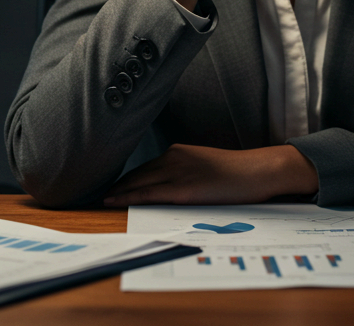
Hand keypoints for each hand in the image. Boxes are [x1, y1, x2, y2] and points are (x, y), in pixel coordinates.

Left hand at [102, 144, 318, 205]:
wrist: (256, 171)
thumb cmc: (236, 173)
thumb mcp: (204, 166)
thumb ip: (184, 171)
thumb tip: (167, 186)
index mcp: (178, 151)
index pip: (144, 166)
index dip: (125, 178)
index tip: (110, 185)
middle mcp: (173, 157)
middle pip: (136, 173)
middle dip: (116, 184)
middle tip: (97, 194)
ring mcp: (177, 172)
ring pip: (137, 182)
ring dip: (117, 191)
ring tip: (100, 200)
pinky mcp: (182, 189)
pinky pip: (148, 193)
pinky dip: (127, 197)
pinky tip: (113, 201)